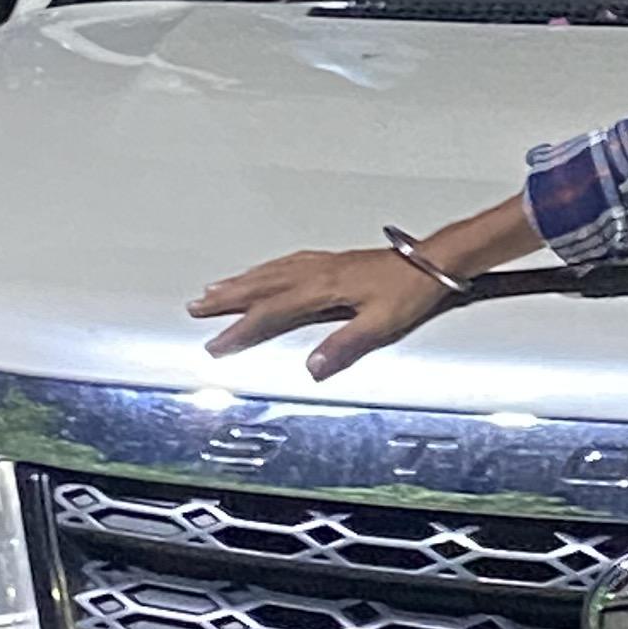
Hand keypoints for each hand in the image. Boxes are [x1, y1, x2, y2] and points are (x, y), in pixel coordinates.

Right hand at [187, 244, 447, 377]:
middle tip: (196, 307)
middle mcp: (317, 273)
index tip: (217, 344)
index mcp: (323, 289)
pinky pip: (287, 262)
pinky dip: (266, 268)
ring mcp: (324, 264)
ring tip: (214, 289)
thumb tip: (312, 367)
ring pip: (271, 271)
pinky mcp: (333, 261)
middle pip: (262, 286)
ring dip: (241, 281)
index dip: (242, 329)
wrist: (431, 262)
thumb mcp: (379, 325)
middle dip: (228, 299)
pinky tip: (262, 271)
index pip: (273, 312)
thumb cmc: (409, 292)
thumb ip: (344, 346)